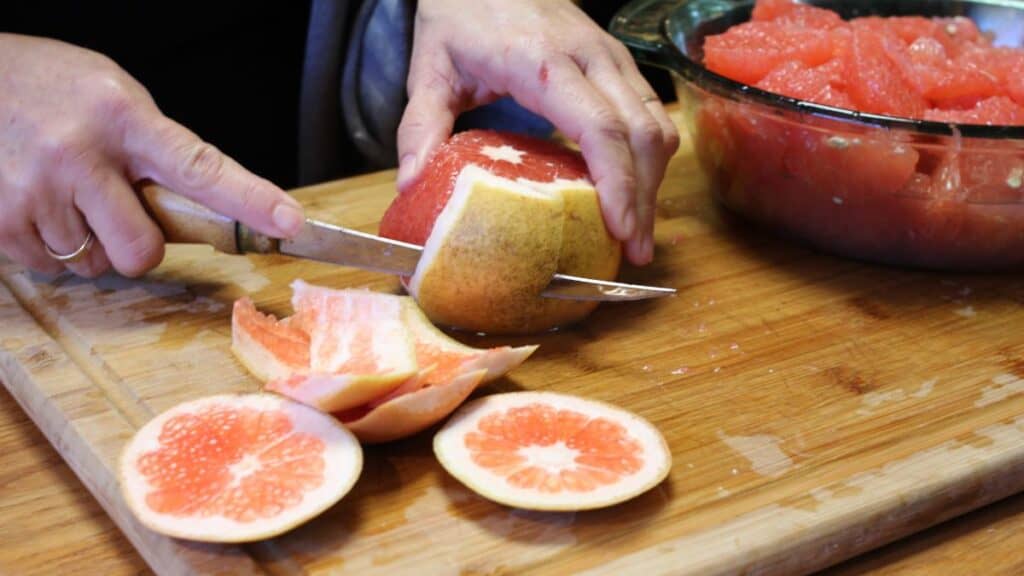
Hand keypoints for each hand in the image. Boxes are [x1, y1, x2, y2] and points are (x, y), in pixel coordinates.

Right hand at [0, 34, 304, 277]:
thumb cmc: (48, 87)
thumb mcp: (113, 97)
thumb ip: (156, 148)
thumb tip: (201, 207)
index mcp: (121, 117)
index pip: (199, 167)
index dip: (249, 199)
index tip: (290, 222)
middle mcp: (78, 155)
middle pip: (144, 248)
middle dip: (139, 243)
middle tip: (115, 207)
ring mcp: (34, 192)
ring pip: (95, 264)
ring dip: (89, 240)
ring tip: (62, 190)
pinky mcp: (1, 223)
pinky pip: (53, 267)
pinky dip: (52, 245)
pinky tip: (36, 201)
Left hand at [396, 0, 679, 265]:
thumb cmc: (459, 15)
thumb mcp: (429, 68)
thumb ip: (420, 125)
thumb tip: (412, 183)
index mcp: (543, 61)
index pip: (601, 128)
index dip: (618, 184)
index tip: (621, 231)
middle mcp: (590, 56)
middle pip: (642, 134)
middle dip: (644, 198)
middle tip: (635, 252)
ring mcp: (610, 57)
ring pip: (657, 124)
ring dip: (653, 181)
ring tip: (637, 232)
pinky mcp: (617, 61)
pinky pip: (651, 113)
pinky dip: (649, 158)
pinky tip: (633, 191)